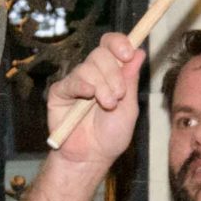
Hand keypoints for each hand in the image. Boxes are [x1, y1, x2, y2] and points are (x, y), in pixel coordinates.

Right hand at [43, 31, 144, 175]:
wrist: (92, 157)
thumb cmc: (111, 135)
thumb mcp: (128, 108)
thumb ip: (131, 81)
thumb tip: (139, 52)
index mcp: (111, 73)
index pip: (112, 45)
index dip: (119, 43)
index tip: (128, 53)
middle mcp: (93, 74)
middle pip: (101, 53)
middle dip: (113, 73)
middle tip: (118, 95)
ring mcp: (76, 82)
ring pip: (88, 67)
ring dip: (101, 86)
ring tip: (107, 105)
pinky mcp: (60, 92)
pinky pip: (71, 81)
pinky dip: (82, 86)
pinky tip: (88, 96)